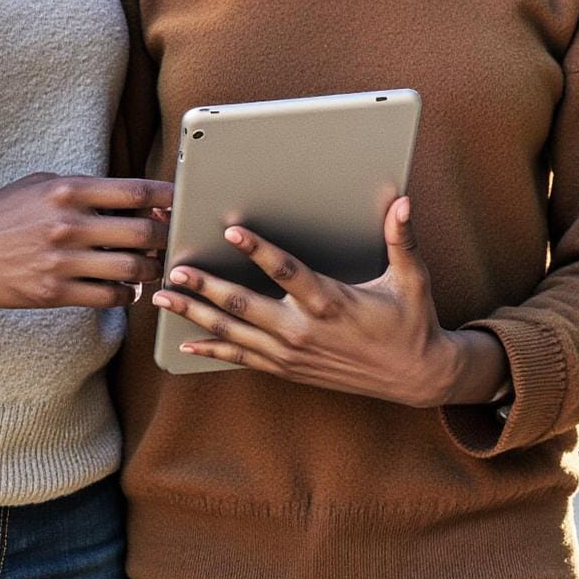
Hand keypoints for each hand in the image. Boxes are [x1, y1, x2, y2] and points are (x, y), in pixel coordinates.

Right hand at [0, 174, 174, 311]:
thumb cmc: (2, 213)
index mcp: (68, 189)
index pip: (135, 190)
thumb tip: (131, 197)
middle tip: (170, 239)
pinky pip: (109, 297)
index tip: (180, 200)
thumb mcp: (41, 183)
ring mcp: (62, 261)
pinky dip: (126, 293)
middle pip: (143, 232)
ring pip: (131, 268)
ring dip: (150, 268)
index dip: (167, 196)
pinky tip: (126, 287)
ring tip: (151, 266)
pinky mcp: (54, 293)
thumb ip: (85, 188)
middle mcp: (68, 224)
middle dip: (165, 237)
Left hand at [153, 197, 507, 407]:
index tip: (232, 231)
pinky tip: (186, 343)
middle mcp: (305, 330)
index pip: (288, 272)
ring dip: (196, 315)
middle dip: (205, 286)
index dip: (259, 251)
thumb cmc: (411, 322)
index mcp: (332, 302)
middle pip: (245, 306)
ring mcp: (292, 354)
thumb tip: (402, 201)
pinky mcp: (289, 369)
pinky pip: (242, 360)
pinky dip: (212, 350)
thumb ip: (401, 239)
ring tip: (163, 297)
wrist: (416, 377)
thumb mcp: (412, 279)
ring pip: (234, 334)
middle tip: (175, 268)